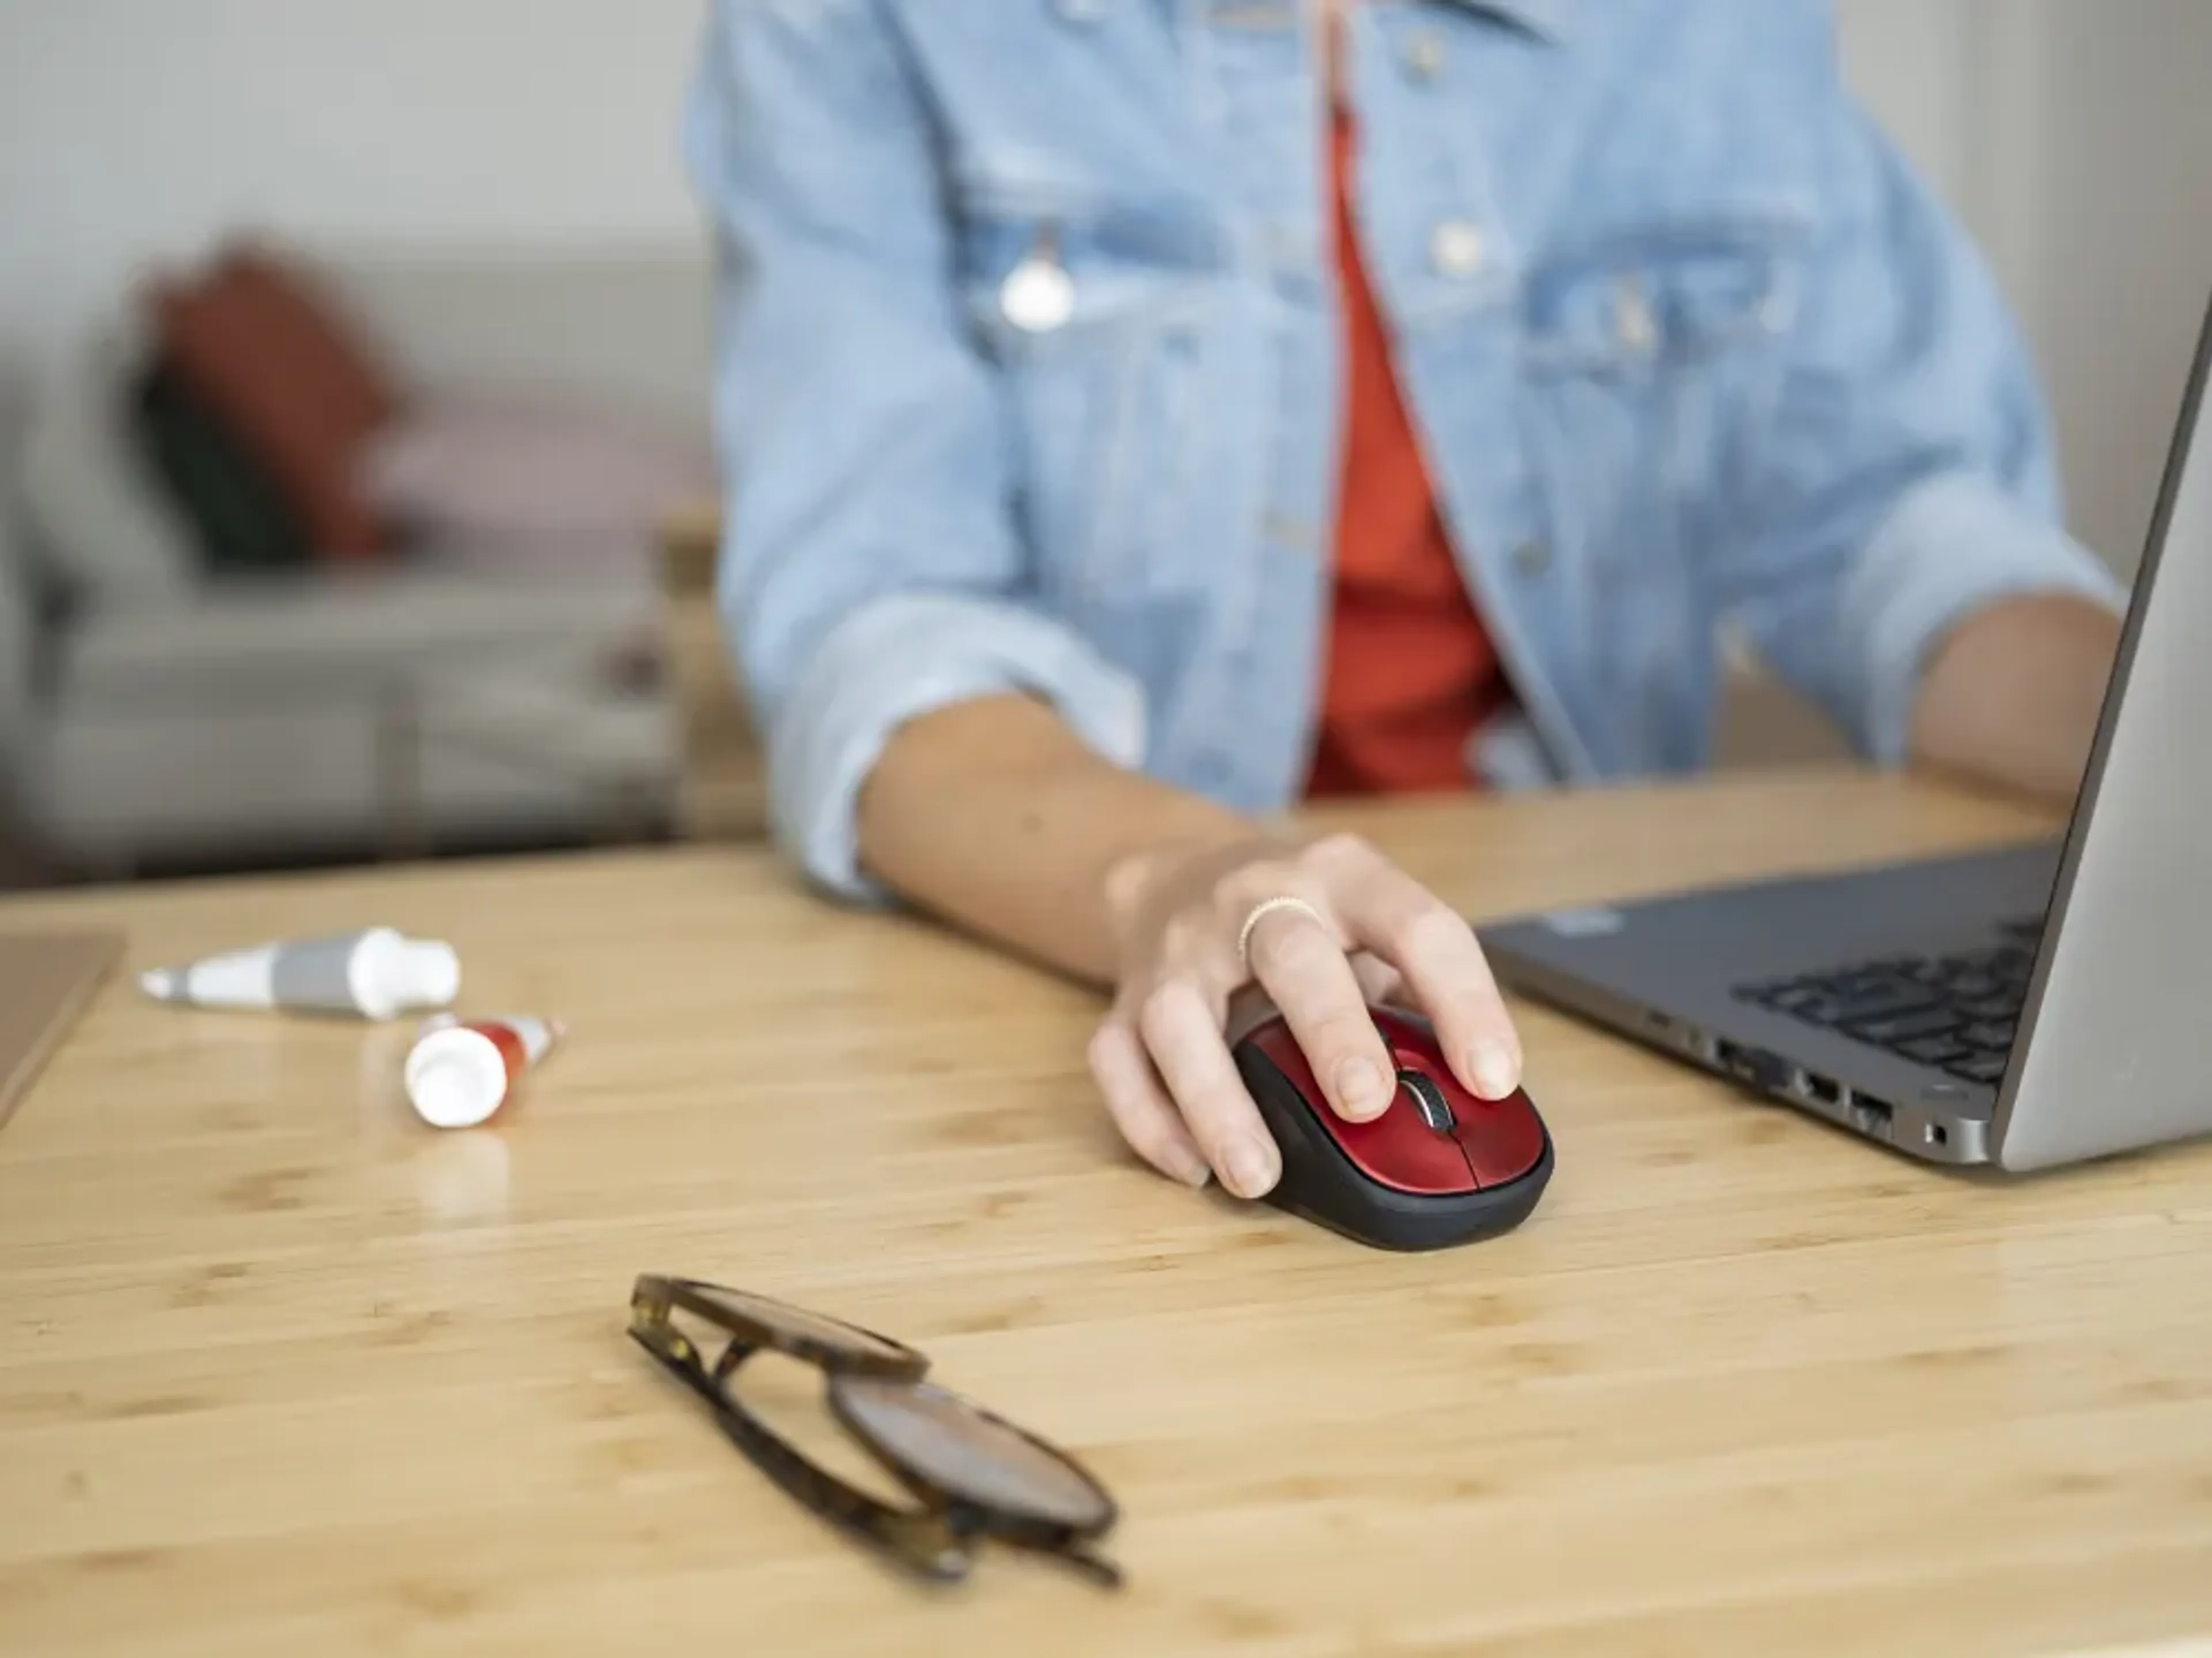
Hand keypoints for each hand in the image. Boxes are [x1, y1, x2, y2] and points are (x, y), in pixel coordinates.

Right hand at [1086, 830, 1523, 1197]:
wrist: (1178, 872)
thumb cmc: (1303, 918)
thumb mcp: (1369, 923)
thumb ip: (1414, 993)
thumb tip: (1474, 1098)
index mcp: (1341, 877)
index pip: (1414, 924)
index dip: (1462, 1000)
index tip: (1493, 1077)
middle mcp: (1254, 900)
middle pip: (1290, 953)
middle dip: (1331, 1029)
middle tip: (1366, 1103)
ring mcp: (1178, 949)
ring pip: (1178, 1016)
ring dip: (1216, 1099)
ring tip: (1259, 1178)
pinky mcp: (1123, 999)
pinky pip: (1117, 1060)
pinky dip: (1150, 1121)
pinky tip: (1194, 1170)